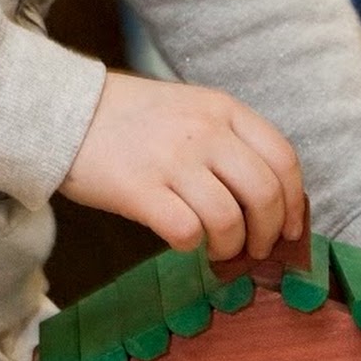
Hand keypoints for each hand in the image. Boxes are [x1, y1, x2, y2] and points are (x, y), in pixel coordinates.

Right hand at [59, 71, 304, 259]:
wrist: (65, 111)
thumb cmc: (132, 118)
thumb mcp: (191, 109)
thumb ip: (229, 141)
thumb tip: (269, 200)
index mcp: (223, 109)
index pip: (283, 159)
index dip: (295, 203)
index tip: (291, 229)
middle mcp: (206, 132)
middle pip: (265, 194)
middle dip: (269, 233)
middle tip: (256, 250)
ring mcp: (173, 161)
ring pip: (230, 219)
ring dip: (231, 246)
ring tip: (218, 250)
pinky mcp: (140, 190)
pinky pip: (187, 231)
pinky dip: (192, 245)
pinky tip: (182, 240)